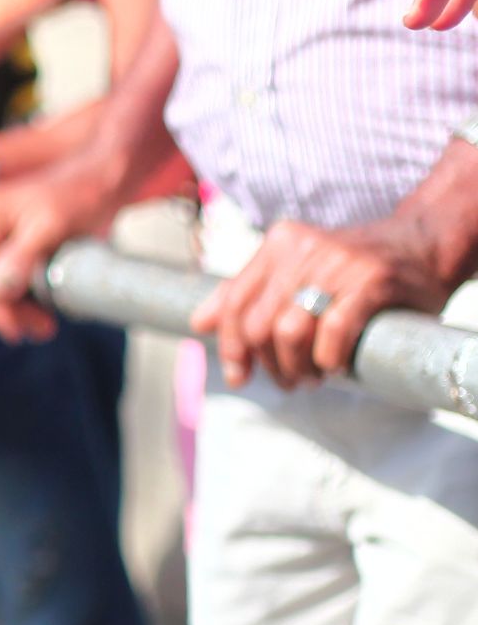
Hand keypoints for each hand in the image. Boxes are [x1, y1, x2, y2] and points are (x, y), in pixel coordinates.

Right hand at [0, 156, 132, 343]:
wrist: (105, 175)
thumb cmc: (83, 193)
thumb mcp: (52, 226)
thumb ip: (21, 256)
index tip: (22, 330)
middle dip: (7, 312)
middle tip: (42, 330)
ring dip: (14, 307)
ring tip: (45, 324)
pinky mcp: (9, 239)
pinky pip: (4, 275)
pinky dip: (21, 294)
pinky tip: (42, 304)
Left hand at [192, 215, 469, 388]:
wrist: (425, 242)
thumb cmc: (355, 268)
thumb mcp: (297, 271)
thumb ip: (250, 293)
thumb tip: (200, 323)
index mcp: (279, 244)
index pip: (235, 304)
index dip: (232, 347)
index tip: (239, 376)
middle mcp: (304, 247)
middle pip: (259, 324)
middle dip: (269, 364)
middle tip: (289, 382)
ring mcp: (339, 262)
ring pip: (290, 331)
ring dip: (298, 367)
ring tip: (312, 378)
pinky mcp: (373, 280)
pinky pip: (334, 329)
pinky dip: (330, 357)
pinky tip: (337, 366)